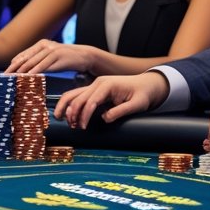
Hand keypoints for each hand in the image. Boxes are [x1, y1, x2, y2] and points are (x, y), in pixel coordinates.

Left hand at [5, 40, 98, 75]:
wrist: (85, 56)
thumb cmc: (66, 59)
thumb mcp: (51, 56)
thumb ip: (39, 60)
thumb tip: (23, 68)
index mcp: (41, 44)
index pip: (23, 55)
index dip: (13, 65)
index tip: (5, 74)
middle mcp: (45, 45)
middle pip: (26, 59)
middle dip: (14, 69)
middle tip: (6, 78)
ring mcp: (51, 50)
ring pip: (33, 62)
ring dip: (23, 71)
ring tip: (14, 79)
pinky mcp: (58, 56)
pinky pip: (44, 66)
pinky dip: (35, 72)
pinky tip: (29, 77)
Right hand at [53, 72, 168, 128]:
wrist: (147, 84)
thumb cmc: (143, 94)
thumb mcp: (137, 105)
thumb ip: (121, 111)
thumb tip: (104, 118)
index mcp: (107, 85)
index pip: (90, 101)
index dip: (84, 115)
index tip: (83, 127)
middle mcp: (98, 83)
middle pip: (78, 97)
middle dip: (72, 112)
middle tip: (72, 127)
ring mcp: (95, 85)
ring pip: (74, 93)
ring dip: (67, 106)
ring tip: (61, 119)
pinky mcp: (95, 89)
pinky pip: (79, 95)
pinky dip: (71, 103)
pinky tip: (68, 114)